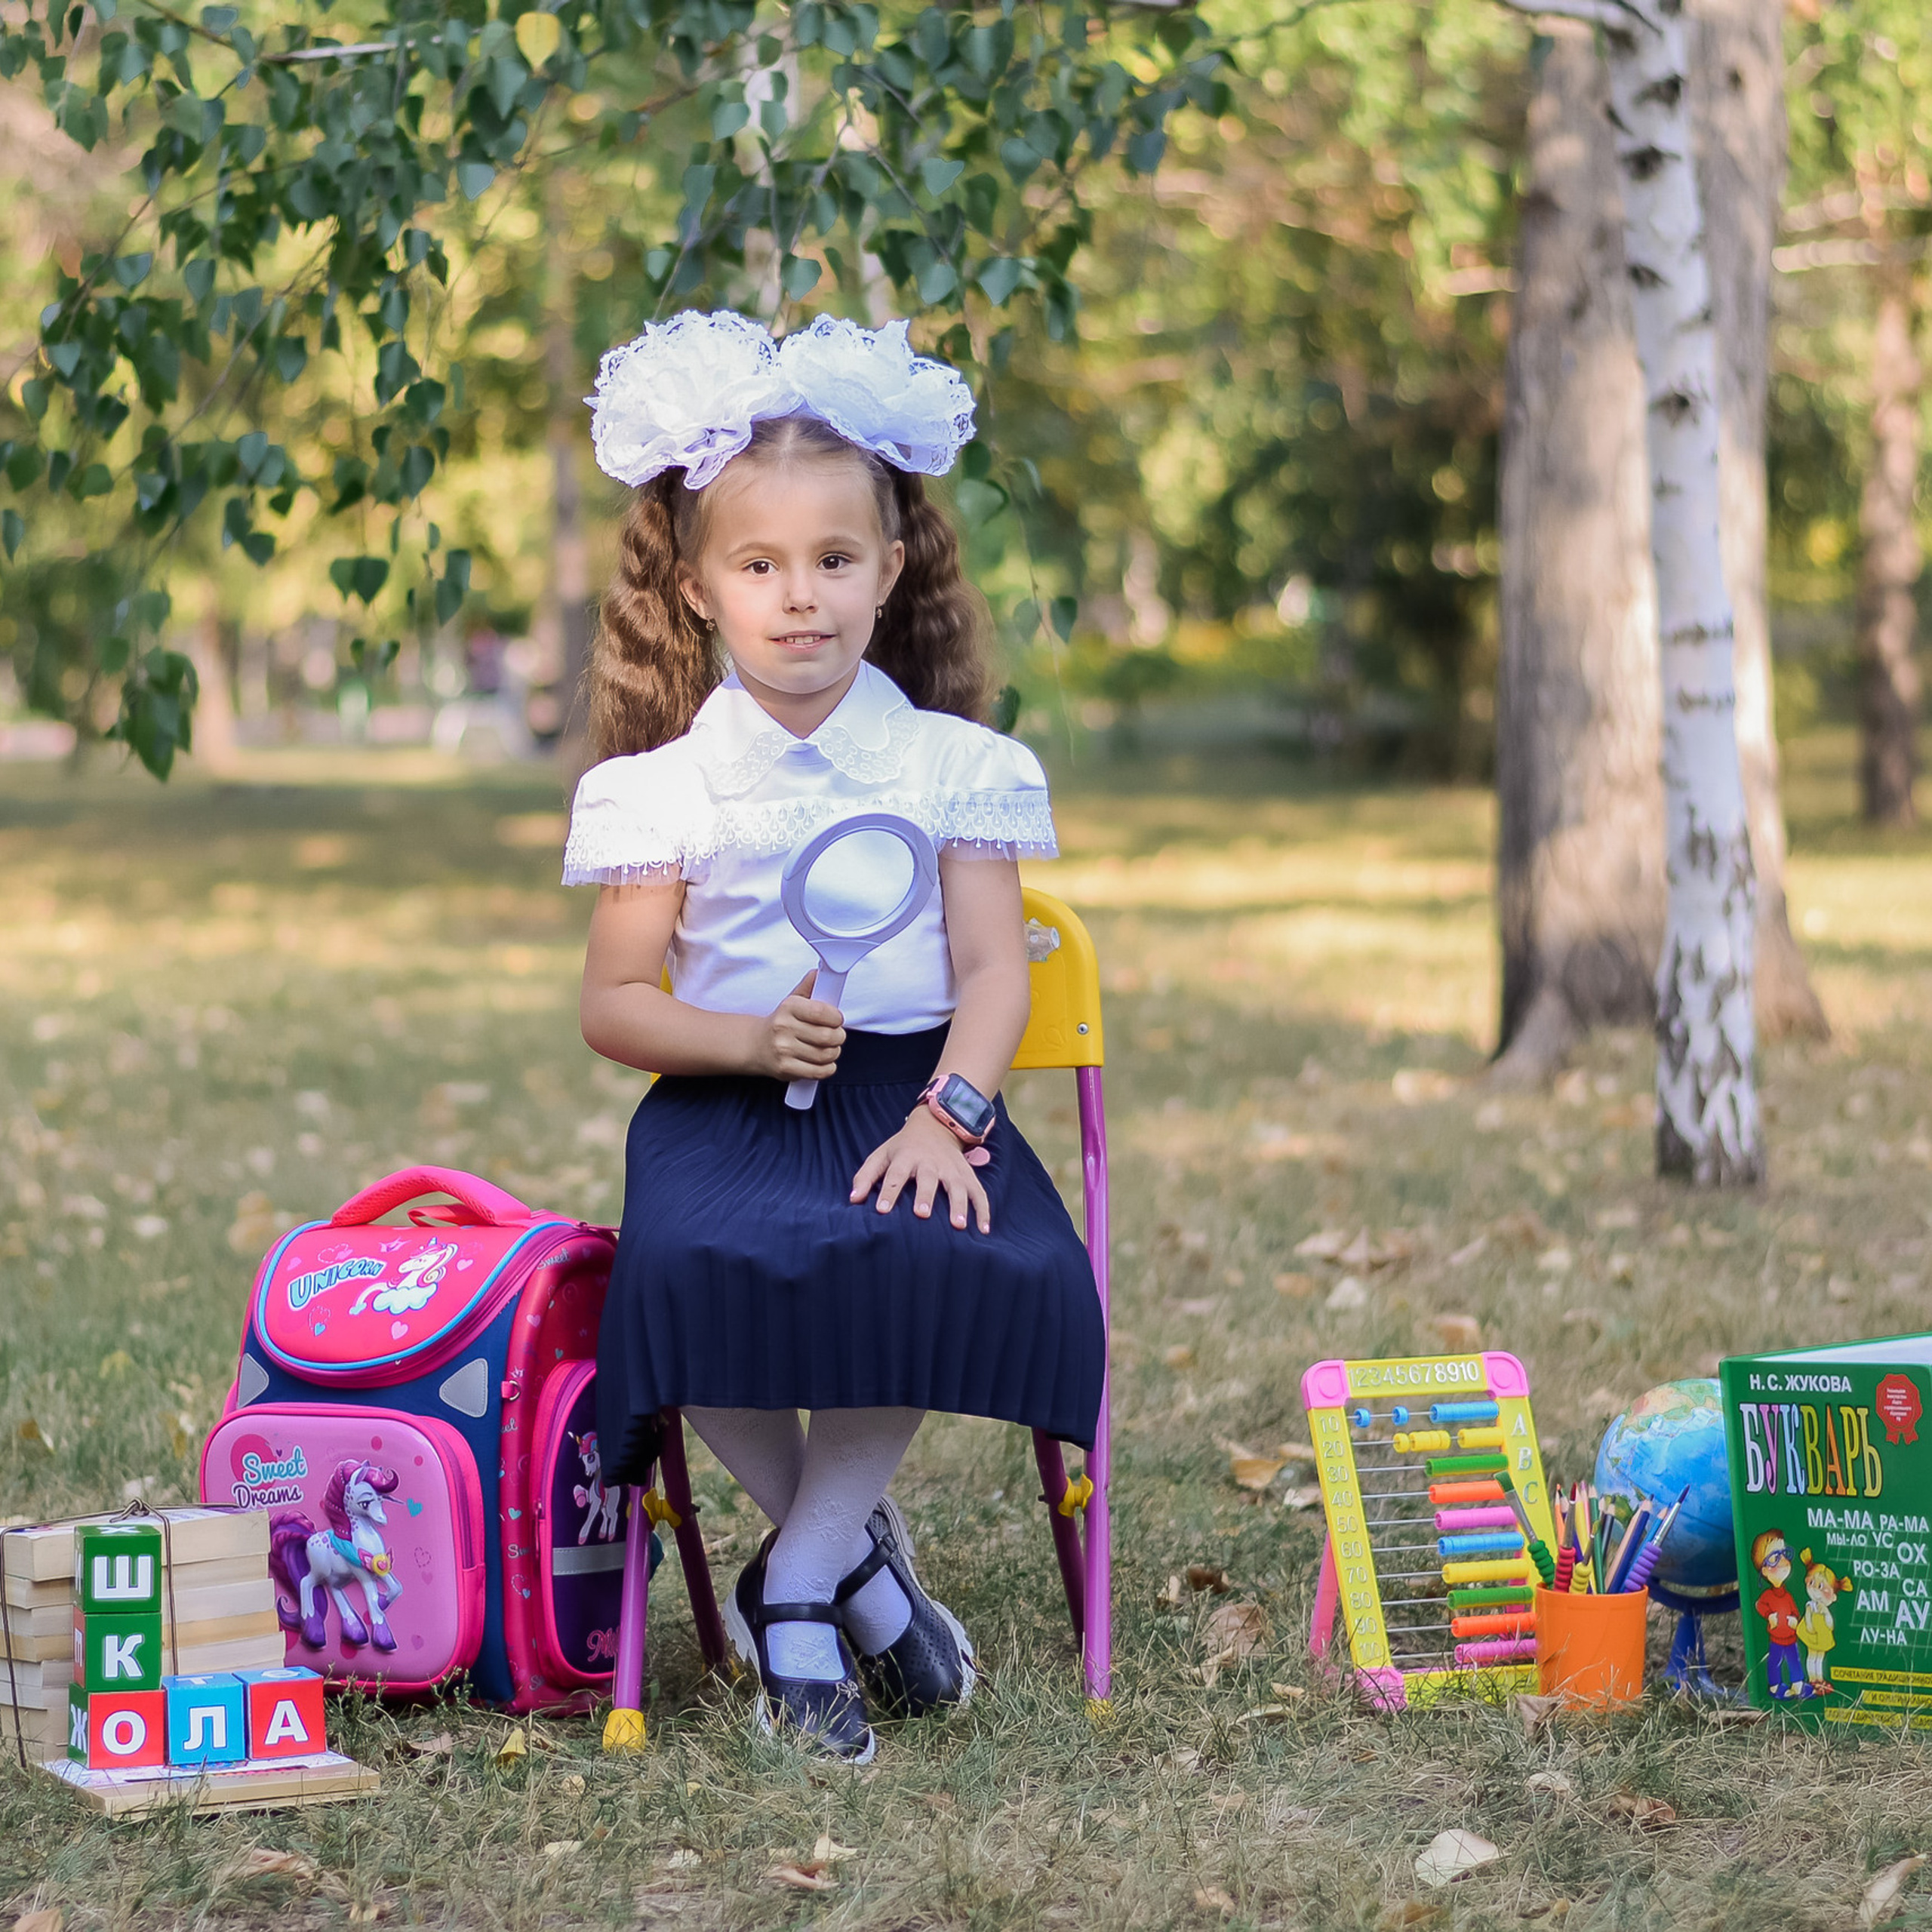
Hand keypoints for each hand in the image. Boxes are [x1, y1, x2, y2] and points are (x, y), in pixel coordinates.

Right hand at [754, 971, 844, 1082]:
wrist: (756, 1045)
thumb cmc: (780, 1023)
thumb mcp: (792, 1001)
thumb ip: (808, 987)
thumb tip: (818, 972)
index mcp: (788, 1007)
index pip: (822, 1012)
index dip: (836, 1018)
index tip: (837, 1020)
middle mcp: (784, 1028)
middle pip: (827, 1036)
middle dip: (838, 1037)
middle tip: (836, 1036)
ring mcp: (783, 1049)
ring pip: (825, 1055)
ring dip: (834, 1053)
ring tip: (829, 1049)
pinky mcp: (785, 1068)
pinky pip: (817, 1071)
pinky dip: (827, 1068)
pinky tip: (825, 1063)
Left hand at [851, 1109, 990, 1231]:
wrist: (936, 1125)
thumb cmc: (903, 1148)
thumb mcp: (881, 1155)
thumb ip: (865, 1176)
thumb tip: (853, 1200)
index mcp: (905, 1157)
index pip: (895, 1175)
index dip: (888, 1192)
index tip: (882, 1210)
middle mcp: (930, 1163)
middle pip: (928, 1179)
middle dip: (926, 1195)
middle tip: (922, 1214)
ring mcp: (951, 1168)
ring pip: (957, 1186)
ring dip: (959, 1205)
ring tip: (958, 1226)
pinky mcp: (967, 1175)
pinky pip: (979, 1192)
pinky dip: (983, 1210)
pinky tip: (983, 1230)